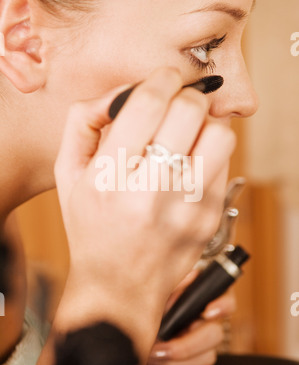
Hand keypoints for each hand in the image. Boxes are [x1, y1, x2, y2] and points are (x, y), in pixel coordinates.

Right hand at [55, 66, 235, 361]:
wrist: (118, 286)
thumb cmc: (92, 228)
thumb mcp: (68, 174)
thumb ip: (84, 121)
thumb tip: (121, 92)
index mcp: (110, 177)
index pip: (149, 103)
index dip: (162, 79)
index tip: (165, 79)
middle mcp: (151, 192)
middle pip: (190, 111)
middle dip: (185, 97)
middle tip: (176, 106)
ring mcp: (187, 207)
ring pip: (219, 134)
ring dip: (204, 124)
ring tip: (187, 136)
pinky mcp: (210, 217)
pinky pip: (225, 163)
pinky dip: (209, 154)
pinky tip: (189, 166)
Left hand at [139, 286, 235, 364]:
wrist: (120, 346)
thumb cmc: (137, 313)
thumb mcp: (154, 294)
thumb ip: (174, 285)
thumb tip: (190, 277)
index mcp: (197, 302)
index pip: (225, 299)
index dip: (223, 304)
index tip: (208, 311)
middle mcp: (202, 325)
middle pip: (216, 334)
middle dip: (188, 343)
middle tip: (162, 344)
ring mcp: (198, 350)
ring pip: (206, 358)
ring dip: (174, 360)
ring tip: (150, 354)